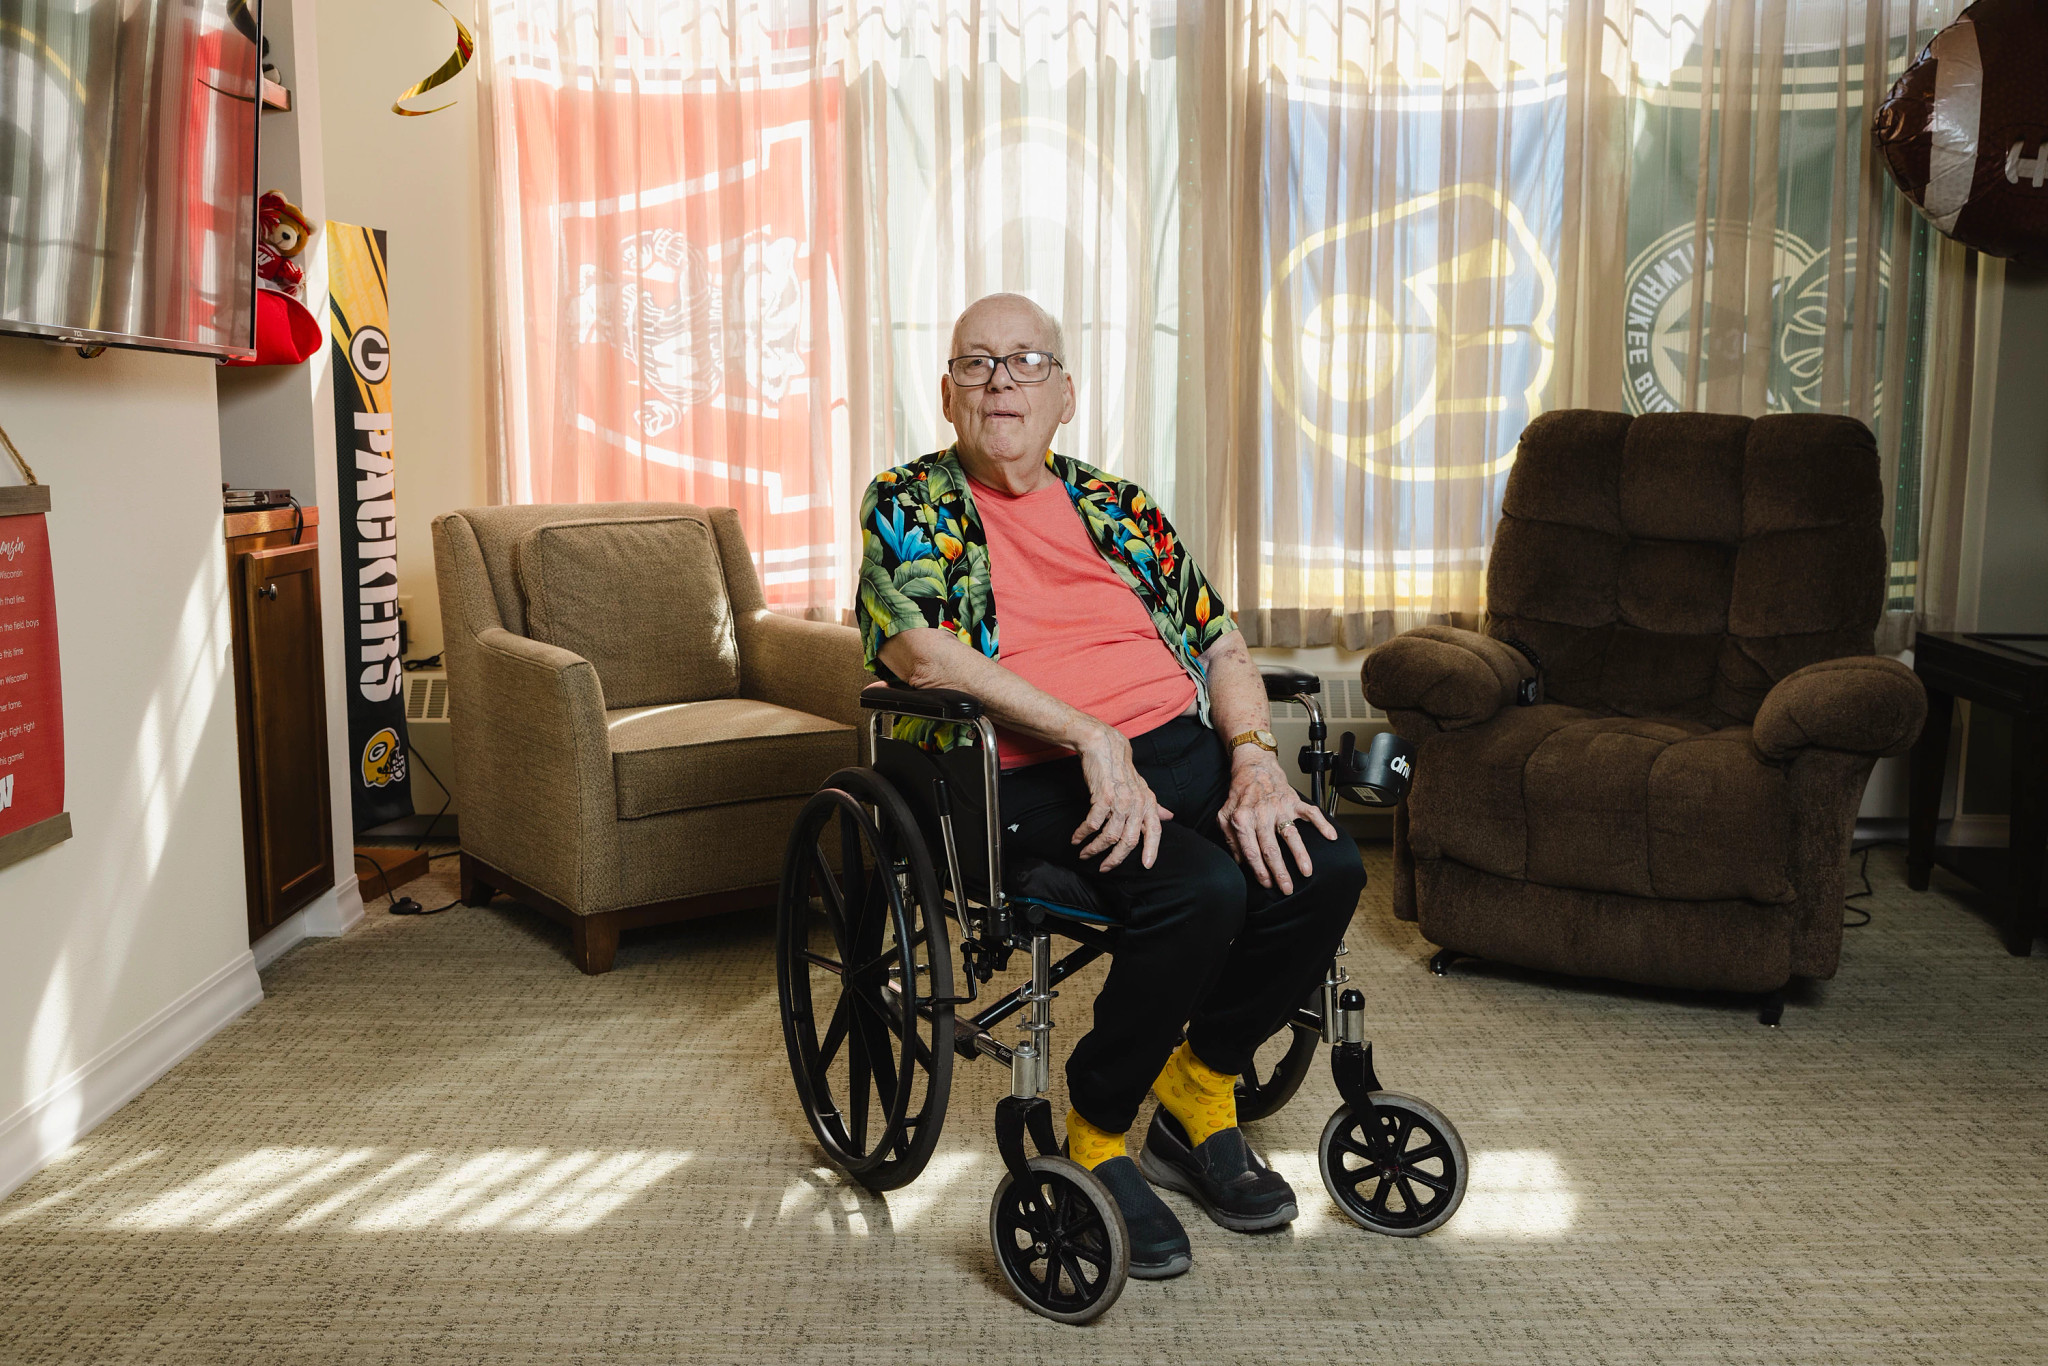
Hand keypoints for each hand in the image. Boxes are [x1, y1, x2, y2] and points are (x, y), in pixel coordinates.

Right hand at [1072, 726, 1173, 871]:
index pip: (1155, 831)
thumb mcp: (1142, 788)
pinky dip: (1083, 834)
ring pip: (1109, 836)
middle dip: (1115, 859)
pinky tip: (1076, 839)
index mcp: (1148, 803)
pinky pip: (1093, 824)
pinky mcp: (1103, 797)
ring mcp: (1120, 801)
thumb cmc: (1122, 770)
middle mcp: (1137, 804)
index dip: (1152, 850)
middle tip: (1104, 868)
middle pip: (1129, 841)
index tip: (1147, 866)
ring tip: (1085, 854)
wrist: (1105, 748)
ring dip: (1095, 849)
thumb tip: (1169, 817)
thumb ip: (1154, 806)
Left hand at [1217, 749, 1338, 894]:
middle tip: (1287, 888)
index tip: (1267, 884)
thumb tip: (1239, 862)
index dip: (1259, 870)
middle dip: (1280, 871)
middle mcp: (1261, 815)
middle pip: (1270, 849)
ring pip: (1291, 835)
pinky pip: (1310, 813)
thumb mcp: (1225, 816)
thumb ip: (1230, 840)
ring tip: (1307, 872)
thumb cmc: (1240, 795)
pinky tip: (1330, 836)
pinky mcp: (1293, 801)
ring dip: (1300, 855)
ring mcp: (1279, 808)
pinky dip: (1322, 824)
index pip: (1251, 851)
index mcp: (1242, 820)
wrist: (1254, 768)